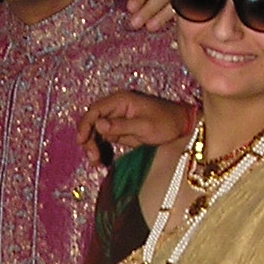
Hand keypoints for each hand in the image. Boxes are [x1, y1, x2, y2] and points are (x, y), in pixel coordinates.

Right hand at [77, 90, 195, 152]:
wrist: (181, 126)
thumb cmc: (166, 122)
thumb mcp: (144, 126)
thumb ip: (121, 126)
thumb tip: (98, 125)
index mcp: (121, 100)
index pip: (95, 110)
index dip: (85, 125)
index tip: (81, 141)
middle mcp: (116, 107)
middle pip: (92, 121)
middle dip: (89, 139)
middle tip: (93, 158)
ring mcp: (117, 118)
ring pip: (96, 131)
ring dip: (93, 146)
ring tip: (97, 162)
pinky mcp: (120, 129)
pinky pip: (104, 138)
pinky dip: (101, 148)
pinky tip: (101, 161)